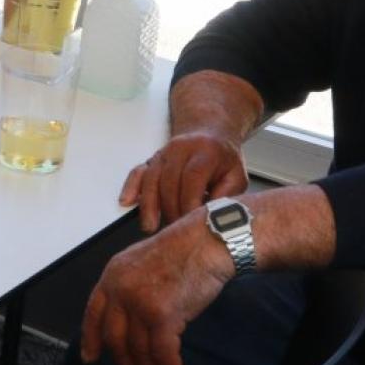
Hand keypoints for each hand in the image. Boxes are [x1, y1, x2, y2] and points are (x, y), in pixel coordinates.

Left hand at [78, 214, 234, 364]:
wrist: (209, 240)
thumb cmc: (184, 249)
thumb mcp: (143, 261)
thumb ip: (130, 287)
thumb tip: (129, 321)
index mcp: (112, 275)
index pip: (93, 314)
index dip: (91, 339)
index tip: (91, 358)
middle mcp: (120, 290)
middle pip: (116, 340)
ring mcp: (139, 303)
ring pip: (140, 351)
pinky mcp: (162, 315)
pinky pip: (163, 355)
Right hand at [119, 132, 247, 231]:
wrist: (210, 134)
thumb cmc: (223, 159)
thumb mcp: (236, 176)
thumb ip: (226, 196)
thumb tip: (211, 216)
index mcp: (205, 152)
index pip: (191, 178)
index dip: (188, 202)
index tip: (189, 222)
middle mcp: (181, 149)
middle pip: (168, 180)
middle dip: (169, 209)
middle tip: (174, 229)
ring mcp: (164, 153)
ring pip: (150, 178)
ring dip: (149, 204)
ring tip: (150, 226)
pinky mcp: (153, 159)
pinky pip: (138, 172)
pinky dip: (131, 187)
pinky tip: (127, 201)